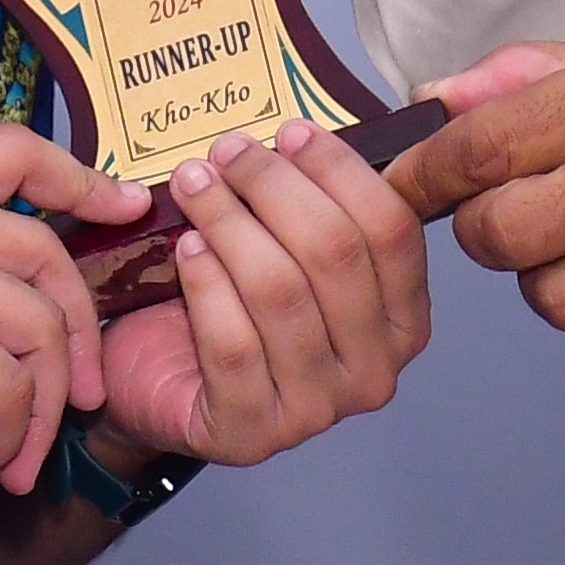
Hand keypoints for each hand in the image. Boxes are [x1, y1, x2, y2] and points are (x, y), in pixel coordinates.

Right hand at [0, 126, 146, 493]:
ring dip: (40, 407)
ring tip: (10, 459)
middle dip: (79, 331)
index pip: (11, 148)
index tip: (125, 207)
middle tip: (76, 397)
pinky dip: (6, 432)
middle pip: (47, 251)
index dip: (80, 178)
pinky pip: (6, 382)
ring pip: (39, 325)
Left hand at [85, 121, 432, 465]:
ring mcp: (317, 410)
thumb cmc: (232, 310)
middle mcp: (374, 372)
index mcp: (404, 321)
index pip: (392, 231)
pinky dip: (207, 284)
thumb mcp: (289, 253)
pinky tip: (186, 249)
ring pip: (280, 292)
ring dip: (230, 223)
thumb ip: (313, 208)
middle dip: (275, 187)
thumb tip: (299, 138)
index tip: (290, 131)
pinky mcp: (251, 433)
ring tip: (195, 186)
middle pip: (335, 254)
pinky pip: (233, 343)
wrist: (160, 387)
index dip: (341, 171)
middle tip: (227, 152)